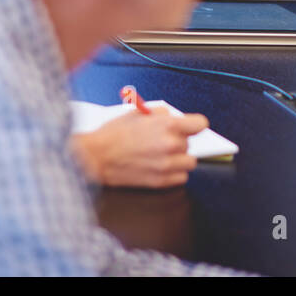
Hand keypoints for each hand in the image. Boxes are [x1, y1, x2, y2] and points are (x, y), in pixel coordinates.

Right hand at [71, 110, 208, 187]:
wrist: (94, 157)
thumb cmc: (113, 134)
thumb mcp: (138, 113)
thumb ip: (162, 114)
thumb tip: (175, 118)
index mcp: (167, 126)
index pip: (201, 124)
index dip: (195, 124)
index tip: (191, 126)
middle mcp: (171, 146)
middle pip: (191, 143)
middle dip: (179, 141)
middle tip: (162, 141)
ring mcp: (166, 165)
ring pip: (189, 162)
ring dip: (179, 158)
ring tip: (162, 155)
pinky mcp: (160, 182)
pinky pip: (181, 178)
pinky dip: (174, 173)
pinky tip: (160, 167)